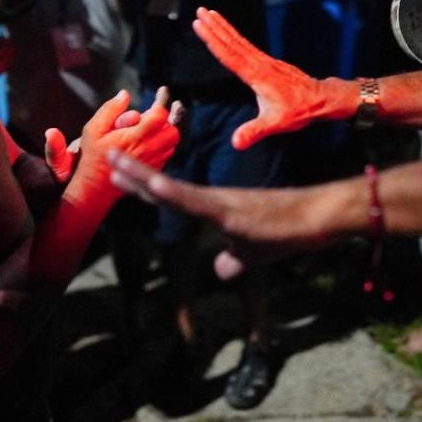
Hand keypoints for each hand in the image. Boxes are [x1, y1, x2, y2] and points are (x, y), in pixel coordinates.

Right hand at [45, 90, 174, 183]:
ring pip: (172, 142)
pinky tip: (148, 140)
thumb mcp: (93, 129)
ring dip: (165, 131)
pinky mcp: (153, 169)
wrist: (95, 188)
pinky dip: (162, 143)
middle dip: (166, 118)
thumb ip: (110, 110)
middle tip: (153, 114)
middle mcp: (148, 150)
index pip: (159, 115)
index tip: (161, 91)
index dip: (162, 100)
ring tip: (150, 127)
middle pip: (172, 129)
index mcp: (134, 138)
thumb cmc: (92, 156)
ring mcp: (153, 161)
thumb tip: (125, 95)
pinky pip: (167, 152)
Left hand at [108, 149, 329, 279]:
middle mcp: (212, 200)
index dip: (140, 185)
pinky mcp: (232, 210)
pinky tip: (153, 183)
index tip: (115, 171)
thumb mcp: (253, 254)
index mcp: (213, 208)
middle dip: (132, 173)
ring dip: (142, 177)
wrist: (318, 217)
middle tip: (104, 153)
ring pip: (173, 189)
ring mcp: (220, 202)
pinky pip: (195, 201)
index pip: (169, 195)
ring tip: (115, 162)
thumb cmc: (288, 231)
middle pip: (163, 187)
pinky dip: (172, 191)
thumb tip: (219, 268)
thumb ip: (233, 260)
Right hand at [192, 8, 329, 149]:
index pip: (229, 55)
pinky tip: (230, 34)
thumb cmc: (299, 110)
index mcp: (257, 75)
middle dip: (215, 26)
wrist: (321, 99)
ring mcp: (265, 61)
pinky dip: (235, 36)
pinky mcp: (269, 63)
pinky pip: (247, 46)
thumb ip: (255, 131)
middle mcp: (260, 64)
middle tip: (199, 9)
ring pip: (240, 41)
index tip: (199, 24)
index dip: (213, 39)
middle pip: (233, 41)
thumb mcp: (275, 124)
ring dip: (224, 27)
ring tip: (210, 14)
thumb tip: (236, 142)